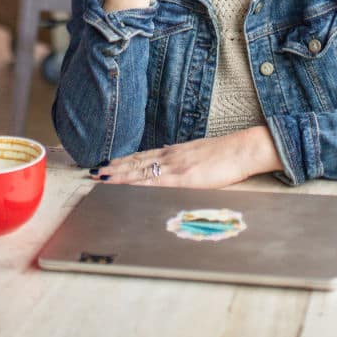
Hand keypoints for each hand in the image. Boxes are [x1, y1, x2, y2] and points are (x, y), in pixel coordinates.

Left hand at [88, 127, 282, 188]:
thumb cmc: (226, 154)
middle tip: (93, 172)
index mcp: (175, 152)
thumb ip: (182, 157)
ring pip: (140, 171)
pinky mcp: (183, 177)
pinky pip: (154, 182)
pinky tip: (126, 187)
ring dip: (119, 175)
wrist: (243, 149)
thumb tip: (167, 157)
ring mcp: (175, 166)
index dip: (123, 161)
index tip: (107, 164)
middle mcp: (171, 156)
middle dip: (114, 168)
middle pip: (136, 162)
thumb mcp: (199, 152)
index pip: (142, 156)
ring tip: (101, 177)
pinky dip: (137, 184)